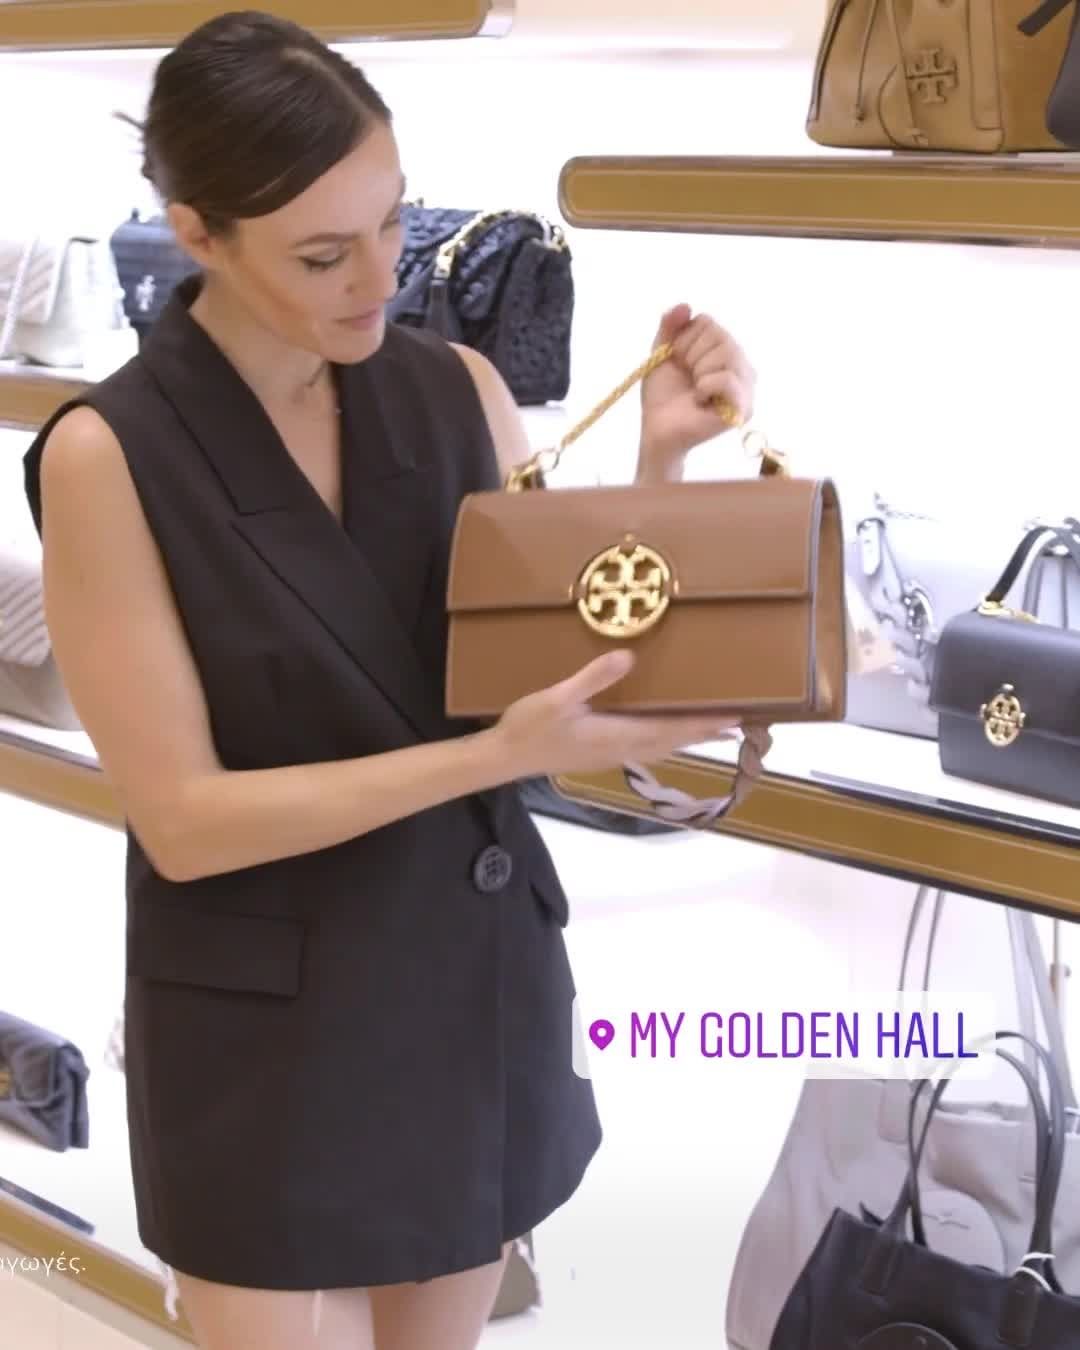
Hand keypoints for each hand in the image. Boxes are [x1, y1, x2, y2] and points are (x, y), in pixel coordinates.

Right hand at [488, 650, 738, 779]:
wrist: (505, 757)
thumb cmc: (529, 726)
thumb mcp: (558, 698)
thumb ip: (593, 678)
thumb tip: (628, 657)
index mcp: (615, 735)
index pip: (670, 729)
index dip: (703, 723)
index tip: (733, 718)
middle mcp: (620, 749)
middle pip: (673, 741)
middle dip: (705, 732)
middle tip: (739, 725)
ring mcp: (611, 755)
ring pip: (662, 748)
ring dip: (689, 739)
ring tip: (716, 732)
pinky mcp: (602, 755)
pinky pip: (647, 749)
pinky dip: (668, 742)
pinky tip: (669, 738)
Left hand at [637, 304, 756, 478]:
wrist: (657, 430)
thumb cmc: (662, 395)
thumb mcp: (662, 354)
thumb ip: (670, 327)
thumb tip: (685, 305)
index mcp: (724, 349)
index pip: (708, 322)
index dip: (684, 340)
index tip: (677, 362)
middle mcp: (741, 364)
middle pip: (720, 335)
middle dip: (691, 356)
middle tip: (687, 379)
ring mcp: (746, 386)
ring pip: (727, 352)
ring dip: (698, 371)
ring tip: (694, 390)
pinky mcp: (743, 408)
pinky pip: (728, 378)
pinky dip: (705, 386)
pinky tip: (700, 399)